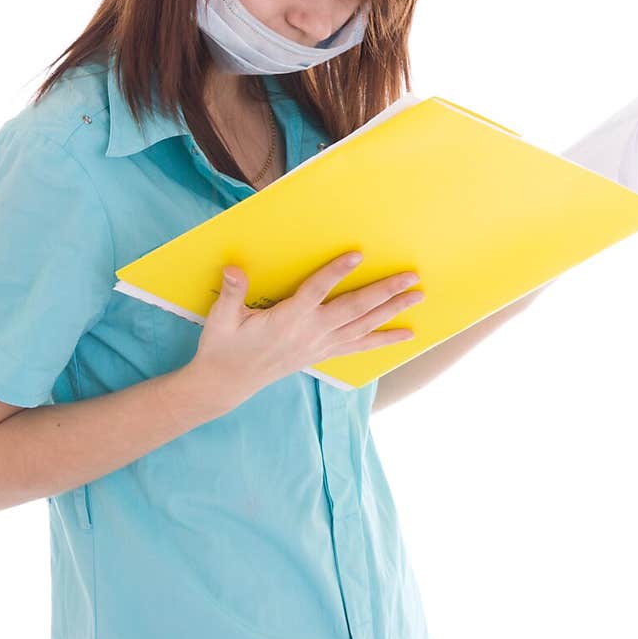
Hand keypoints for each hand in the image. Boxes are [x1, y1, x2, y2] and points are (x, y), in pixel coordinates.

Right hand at [190, 252, 424, 406]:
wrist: (226, 383)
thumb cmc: (223, 346)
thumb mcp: (220, 318)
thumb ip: (232, 292)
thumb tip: (234, 268)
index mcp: (286, 320)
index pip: (315, 291)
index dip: (335, 272)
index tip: (357, 254)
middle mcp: (309, 333)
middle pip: (353, 309)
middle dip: (383, 292)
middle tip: (411, 278)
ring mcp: (319, 346)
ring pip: (363, 326)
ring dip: (392, 311)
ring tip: (417, 297)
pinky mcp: (322, 354)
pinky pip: (360, 346)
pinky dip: (384, 340)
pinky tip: (406, 335)